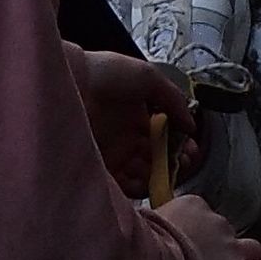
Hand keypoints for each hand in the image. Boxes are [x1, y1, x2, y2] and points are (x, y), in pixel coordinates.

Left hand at [65, 43, 196, 193]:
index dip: (180, 146)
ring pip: (141, 174)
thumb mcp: (147, 77)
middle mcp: (125, 138)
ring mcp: (112, 153)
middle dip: (173, 164)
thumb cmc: (105, 73)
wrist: (69, 81)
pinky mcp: (98, 167)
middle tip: (183, 163)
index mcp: (136, 117)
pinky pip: (122, 186)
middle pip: (155, 160)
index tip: (190, 150)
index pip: (163, 139)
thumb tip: (191, 124)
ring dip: (158, 176)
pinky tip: (147, 179)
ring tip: (166, 172)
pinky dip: (137, 186)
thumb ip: (173, 99)